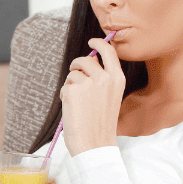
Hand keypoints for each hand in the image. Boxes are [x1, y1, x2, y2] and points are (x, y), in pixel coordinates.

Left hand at [59, 38, 125, 154]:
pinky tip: (72, 109)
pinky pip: (64, 86)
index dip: (99, 43)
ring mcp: (88, 83)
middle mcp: (105, 78)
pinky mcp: (73, 90)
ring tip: (77, 101)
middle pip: (86, 60)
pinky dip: (64, 95)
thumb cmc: (101, 123)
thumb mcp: (110, 97)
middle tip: (74, 74)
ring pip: (73, 73)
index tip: (92, 41)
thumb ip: (103, 79)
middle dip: (76, 65)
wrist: (94, 143)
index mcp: (117, 78)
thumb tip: (90, 61)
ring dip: (70, 84)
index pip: (109, 52)